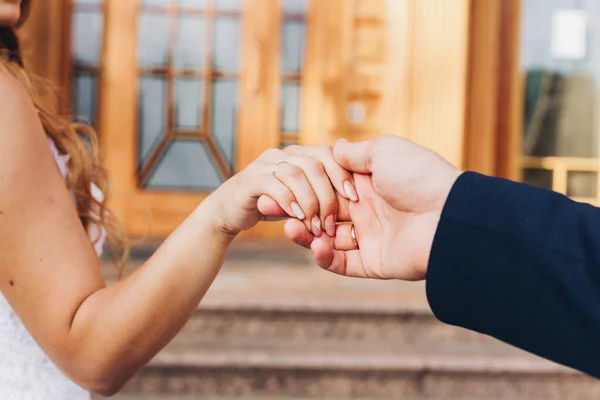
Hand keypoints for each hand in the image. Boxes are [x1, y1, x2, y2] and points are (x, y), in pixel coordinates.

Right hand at [210, 145, 357, 236]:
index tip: (354, 198)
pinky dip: (289, 201)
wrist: (227, 213)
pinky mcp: (250, 180)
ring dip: (309, 202)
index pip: (329, 155)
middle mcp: (287, 154)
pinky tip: (296, 217)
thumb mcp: (302, 196)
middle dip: (327, 195)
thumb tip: (348, 180)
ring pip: (296, 174)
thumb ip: (322, 188)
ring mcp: (267, 164)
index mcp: (303, 155)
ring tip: (315, 227)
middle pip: (315, 165)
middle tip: (331, 223)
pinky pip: (274, 185)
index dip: (342, 174)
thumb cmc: (271, 205)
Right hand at [284, 136, 461, 280]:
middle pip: (323, 213)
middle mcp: (368, 211)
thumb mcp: (385, 151)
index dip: (304, 188)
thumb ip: (355, 152)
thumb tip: (334, 147)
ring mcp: (371, 239)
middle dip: (297, 212)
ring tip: (290, 227)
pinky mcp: (374, 263)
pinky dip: (324, 257)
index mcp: (369, 185)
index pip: (327, 187)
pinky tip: (314, 245)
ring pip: (328, 239)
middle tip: (270, 208)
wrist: (449, 215)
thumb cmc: (419, 176)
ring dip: (306, 234)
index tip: (279, 185)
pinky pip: (342, 263)